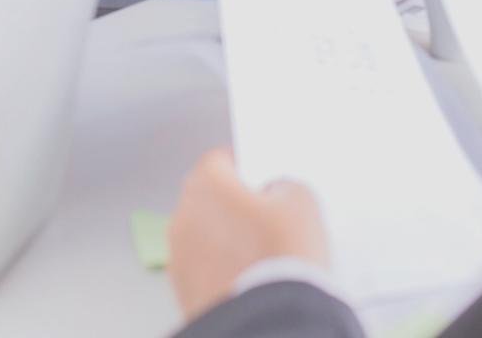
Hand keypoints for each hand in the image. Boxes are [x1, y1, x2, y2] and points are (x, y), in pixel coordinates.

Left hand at [168, 148, 329, 322]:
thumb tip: (276, 193)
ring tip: (264, 256)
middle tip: (270, 221)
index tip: (265, 181)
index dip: (248, 169)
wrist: (269, 321)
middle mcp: (183, 215)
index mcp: (206, 182)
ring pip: (206, 236)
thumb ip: (284, 186)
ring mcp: (179, 256)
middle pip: (211, 199)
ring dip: (228, 240)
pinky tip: (251, 279)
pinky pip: (204, 269)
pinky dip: (222, 270)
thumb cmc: (281, 256)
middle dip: (236, 206)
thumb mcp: (301, 202)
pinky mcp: (183, 290)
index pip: (222, 160)